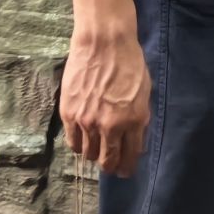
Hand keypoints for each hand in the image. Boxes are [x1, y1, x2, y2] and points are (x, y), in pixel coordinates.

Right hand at [61, 27, 152, 177]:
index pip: (129, 156)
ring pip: (88, 154)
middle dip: (111, 166)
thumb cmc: (130, 62)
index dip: (127, 167)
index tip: (126, 171)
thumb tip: (135, 140)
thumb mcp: (144, 92)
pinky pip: (72, 142)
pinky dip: (79, 145)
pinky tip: (84, 139)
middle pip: (107, 161)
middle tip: (112, 165)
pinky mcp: (69, 114)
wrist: (104, 42)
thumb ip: (139, 118)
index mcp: (133, 120)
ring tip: (98, 148)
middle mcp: (109, 126)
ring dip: (94, 154)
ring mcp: (87, 121)